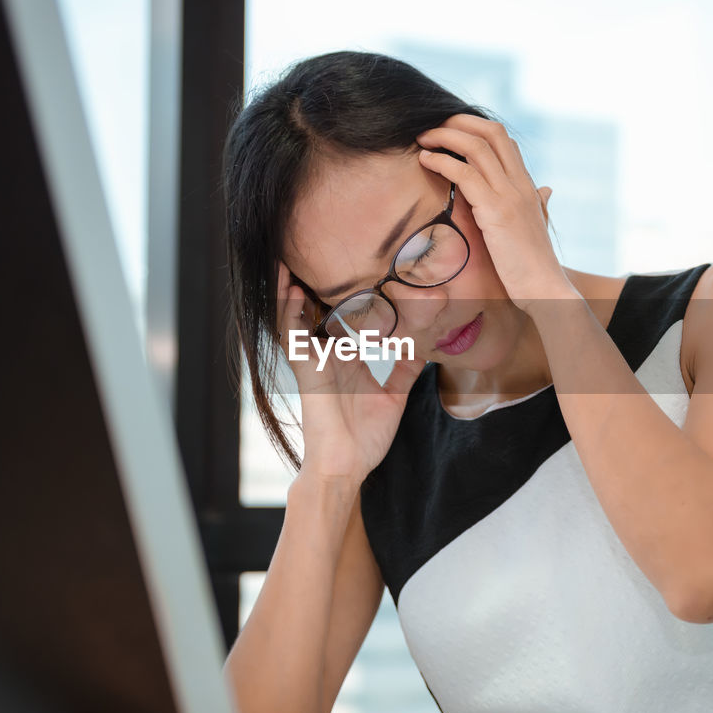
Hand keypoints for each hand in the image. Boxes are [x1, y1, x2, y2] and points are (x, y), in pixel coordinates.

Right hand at [275, 261, 424, 486]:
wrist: (346, 466)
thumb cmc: (364, 436)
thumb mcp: (393, 396)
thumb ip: (404, 369)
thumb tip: (424, 349)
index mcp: (345, 357)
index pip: (343, 316)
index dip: (347, 290)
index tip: (358, 262)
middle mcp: (326, 355)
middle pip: (315, 309)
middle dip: (313, 281)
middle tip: (318, 245)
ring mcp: (313, 361)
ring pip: (296, 317)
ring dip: (292, 288)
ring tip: (288, 258)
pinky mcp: (305, 371)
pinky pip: (293, 336)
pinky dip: (290, 312)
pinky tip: (291, 289)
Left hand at [415, 115, 576, 312]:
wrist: (544, 289)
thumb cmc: (536, 264)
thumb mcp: (538, 226)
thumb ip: (540, 204)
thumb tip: (547, 189)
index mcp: (527, 185)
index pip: (503, 139)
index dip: (474, 127)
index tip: (449, 132)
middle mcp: (521, 184)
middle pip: (491, 132)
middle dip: (458, 122)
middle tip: (432, 128)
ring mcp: (509, 195)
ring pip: (477, 147)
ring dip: (445, 136)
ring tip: (422, 140)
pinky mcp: (496, 212)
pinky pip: (465, 174)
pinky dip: (442, 162)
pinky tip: (426, 161)